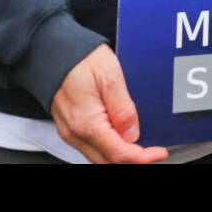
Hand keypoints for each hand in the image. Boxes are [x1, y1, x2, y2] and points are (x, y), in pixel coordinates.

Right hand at [50, 45, 168, 163]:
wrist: (52, 50)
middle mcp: (75, 133)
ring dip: (120, 155)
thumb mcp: (110, 76)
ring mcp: (70, 132)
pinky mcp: (69, 127)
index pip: (118, 154)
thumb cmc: (79, 59)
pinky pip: (91, 147)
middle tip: (152, 150)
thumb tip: (132, 134)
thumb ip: (123, 108)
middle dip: (132, 159)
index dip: (142, 157)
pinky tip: (121, 137)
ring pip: (99, 157)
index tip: (159, 152)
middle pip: (108, 161)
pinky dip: (109, 147)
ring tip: (141, 144)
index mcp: (86, 123)